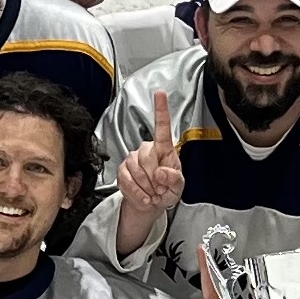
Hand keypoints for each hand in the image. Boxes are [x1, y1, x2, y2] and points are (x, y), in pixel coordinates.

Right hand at [114, 88, 185, 254]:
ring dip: (146, 188)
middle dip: (155, 179)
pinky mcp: (121, 170)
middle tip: (159, 188)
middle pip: (148, 159)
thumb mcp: (178, 187)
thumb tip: (161, 172)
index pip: (162, 128)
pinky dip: (137, 193)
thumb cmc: (166, 191)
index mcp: (164, 150)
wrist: (150, 205)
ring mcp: (132, 159)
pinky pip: (127, 181)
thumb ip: (174, 179)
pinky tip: (143, 196)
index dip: (161, 110)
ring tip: (152, 192)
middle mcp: (146, 150)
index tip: (160, 93)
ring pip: (137, 171)